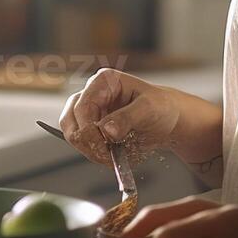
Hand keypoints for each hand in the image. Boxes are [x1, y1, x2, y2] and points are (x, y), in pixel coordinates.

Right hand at [58, 69, 179, 167]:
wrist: (167, 119)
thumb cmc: (161, 106)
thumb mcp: (149, 109)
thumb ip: (128, 117)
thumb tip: (107, 130)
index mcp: (103, 81)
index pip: (81, 107)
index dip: (88, 129)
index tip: (103, 145)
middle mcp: (92, 94)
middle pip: (70, 121)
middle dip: (87, 142)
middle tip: (106, 155)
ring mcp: (90, 112)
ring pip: (73, 135)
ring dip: (91, 150)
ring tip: (113, 156)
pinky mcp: (92, 128)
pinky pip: (83, 145)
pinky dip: (95, 154)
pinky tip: (113, 155)